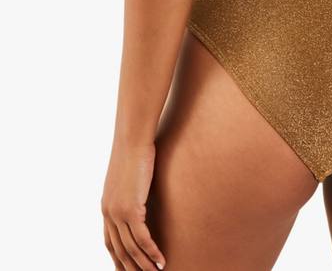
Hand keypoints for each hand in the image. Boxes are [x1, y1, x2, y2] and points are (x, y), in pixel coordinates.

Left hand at [101, 140, 166, 269]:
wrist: (132, 139)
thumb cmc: (134, 151)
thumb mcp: (128, 175)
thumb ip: (131, 189)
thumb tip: (141, 193)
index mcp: (106, 207)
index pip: (110, 242)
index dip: (117, 259)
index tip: (126, 270)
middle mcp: (108, 213)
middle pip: (119, 250)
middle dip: (130, 267)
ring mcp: (118, 212)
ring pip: (131, 248)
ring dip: (143, 265)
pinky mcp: (131, 208)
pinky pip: (142, 238)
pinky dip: (151, 252)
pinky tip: (160, 260)